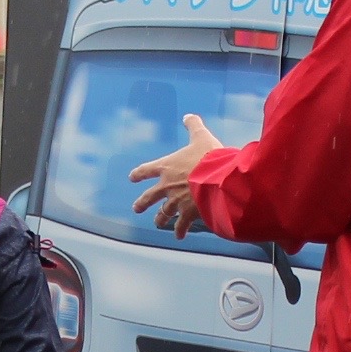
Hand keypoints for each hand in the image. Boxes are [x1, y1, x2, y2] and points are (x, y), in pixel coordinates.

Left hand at [128, 114, 225, 238]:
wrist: (218, 179)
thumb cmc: (209, 156)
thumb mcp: (201, 136)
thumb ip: (193, 126)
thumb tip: (189, 116)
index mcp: (167, 167)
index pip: (146, 170)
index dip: (138, 174)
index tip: (132, 178)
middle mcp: (167, 186)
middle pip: (149, 197)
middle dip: (142, 203)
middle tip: (136, 208)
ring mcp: (176, 202)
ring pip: (163, 213)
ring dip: (160, 219)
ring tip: (157, 223)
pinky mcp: (188, 214)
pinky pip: (181, 225)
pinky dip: (179, 230)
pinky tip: (178, 236)